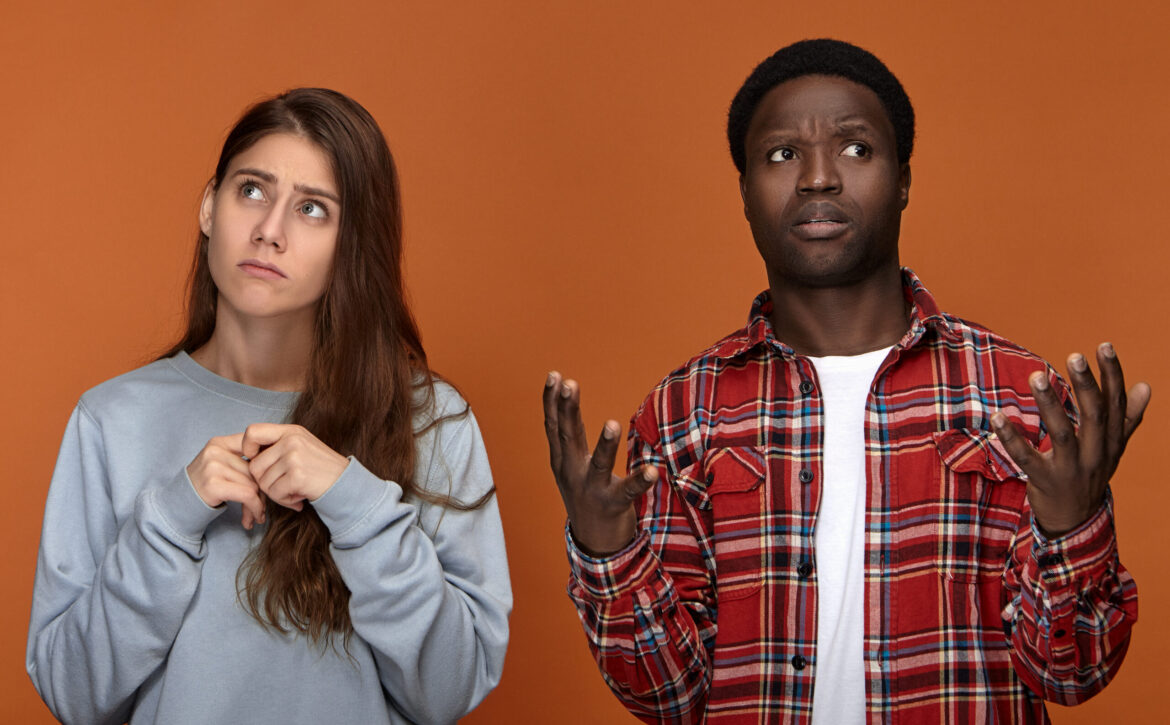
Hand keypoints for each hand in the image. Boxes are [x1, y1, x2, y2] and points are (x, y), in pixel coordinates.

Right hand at [187, 434, 266, 529]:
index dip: (268, 464)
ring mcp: (213, 466)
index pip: (254, 446)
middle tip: (263, 507)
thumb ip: (244, 463)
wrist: (178, 506)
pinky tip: (253, 518)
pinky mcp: (213, 484)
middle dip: (262, 491)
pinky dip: (255, 508)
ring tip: (257, 515)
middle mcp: (216, 450)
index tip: (274, 481)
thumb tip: (278, 469)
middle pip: (255, 470)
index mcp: (220, 442)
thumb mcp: (222, 467)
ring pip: (254, 484)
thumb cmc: (205, 488)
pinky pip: (248, 495)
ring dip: (259, 504)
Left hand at [241, 423, 348, 513]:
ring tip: (294, 490)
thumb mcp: (301, 446)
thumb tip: (248, 457)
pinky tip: (298, 497)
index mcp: (291, 431)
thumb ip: (277, 446)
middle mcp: (291, 440)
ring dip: (276, 493)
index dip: (247, 447)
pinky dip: (285, 501)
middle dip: (265, 482)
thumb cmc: (320, 468)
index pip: (252, 431)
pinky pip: (275, 494)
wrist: (346, 483)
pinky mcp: (297, 476)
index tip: (255, 459)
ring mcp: (294, 457)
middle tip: (282, 486)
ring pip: (263, 483)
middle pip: (254, 466)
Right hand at [543, 372, 657, 555]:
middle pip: (568, 437)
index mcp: (562, 460)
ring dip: (605, 445)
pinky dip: (640, 481)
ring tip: (612, 424)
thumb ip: (570, 435)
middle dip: (567, 409)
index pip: (554, 426)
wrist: (594, 543)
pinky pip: (629, 491)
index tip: (554, 375)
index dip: (552, 401)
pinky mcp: (613, 504)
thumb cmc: (586, 495)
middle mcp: (572, 472)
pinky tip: (653, 471)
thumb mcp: (571, 464)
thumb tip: (565, 396)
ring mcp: (591, 489)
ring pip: (598, 465)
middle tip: (569, 384)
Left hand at [992, 343, 1150, 537]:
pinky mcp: (1045, 481)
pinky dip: (1012, 438)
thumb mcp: (1112, 448)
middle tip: (1074, 356)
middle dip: (1085, 384)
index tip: (1104, 346)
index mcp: (1112, 442)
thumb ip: (1128, 418)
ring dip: (1049, 404)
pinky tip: (998, 417)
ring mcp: (1071, 470)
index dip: (1112, 374)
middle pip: (1095, 416)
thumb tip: (1146, 386)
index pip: (1116, 404)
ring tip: (1036, 376)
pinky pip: (1027, 458)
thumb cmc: (1090, 473)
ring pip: (1062, 434)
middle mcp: (1096, 455)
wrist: (1076, 520)